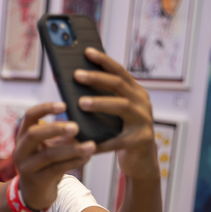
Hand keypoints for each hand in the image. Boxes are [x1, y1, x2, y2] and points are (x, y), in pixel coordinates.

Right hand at [13, 102, 95, 211]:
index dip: (45, 108)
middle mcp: (21, 150)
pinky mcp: (36, 180)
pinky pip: (56, 169)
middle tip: (76, 127)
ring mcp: (26, 166)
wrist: (35, 194)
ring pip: (48, 154)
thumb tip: (84, 121)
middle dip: (55, 129)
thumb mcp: (48, 147)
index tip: (64, 105)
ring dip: (72, 149)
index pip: (29, 116)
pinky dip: (73, 162)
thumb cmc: (45, 165)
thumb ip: (59, 136)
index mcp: (23, 137)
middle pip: (33, 134)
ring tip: (91, 146)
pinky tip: (86, 157)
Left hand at [74, 47, 157, 179]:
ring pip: (122, 107)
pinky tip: (85, 141)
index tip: (86, 51)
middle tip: (76, 75)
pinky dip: (101, 141)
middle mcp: (142, 102)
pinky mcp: (140, 141)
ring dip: (101, 103)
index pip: (118, 71)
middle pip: (119, 85)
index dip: (103, 60)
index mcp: (135, 92)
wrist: (141, 160)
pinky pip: (117, 140)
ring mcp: (144, 121)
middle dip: (97, 78)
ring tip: (81, 103)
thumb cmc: (120, 132)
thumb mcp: (111, 112)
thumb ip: (98, 97)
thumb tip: (67, 82)